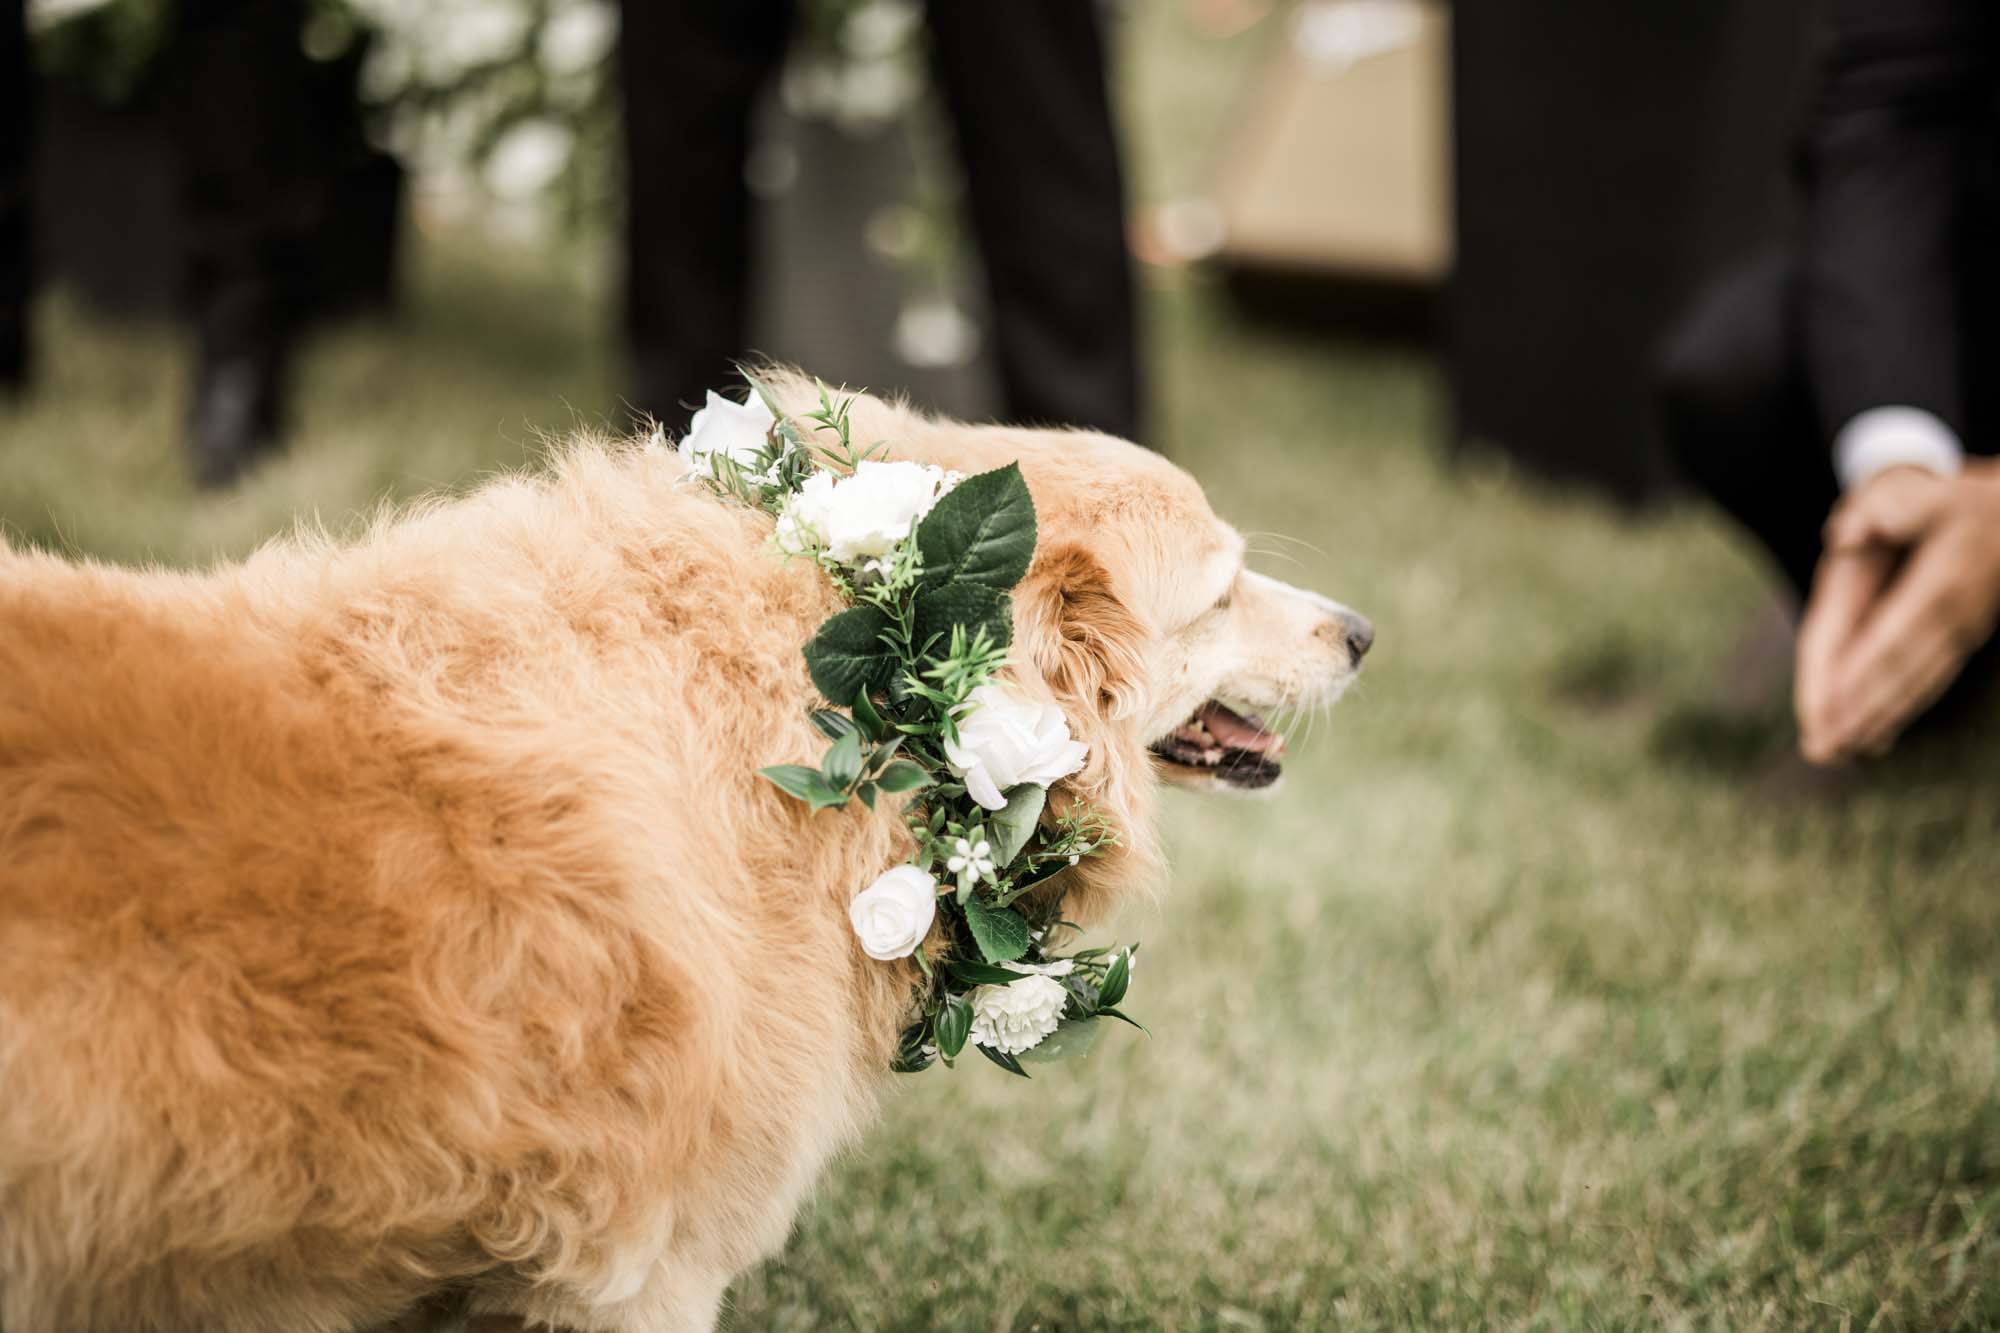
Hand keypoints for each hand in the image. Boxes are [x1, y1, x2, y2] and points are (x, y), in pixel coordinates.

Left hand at [1795, 462, 1999, 762]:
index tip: (1833, 710)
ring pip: (1916, 683)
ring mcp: (1960, 633)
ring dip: (1879, 719)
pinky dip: (1902, 709)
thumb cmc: (1949, 501)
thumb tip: (1845, 533)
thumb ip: (1889, 508)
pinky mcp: (1958, 641)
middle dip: (1863, 712)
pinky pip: (1928, 681)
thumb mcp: (1922, 492)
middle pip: (1901, 672)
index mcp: (1941, 585)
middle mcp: (1953, 618)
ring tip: (1839, 753)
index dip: (1863, 675)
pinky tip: (1873, 739)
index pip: (1895, 639)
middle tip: (1825, 748)